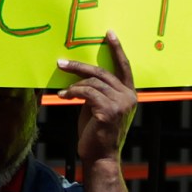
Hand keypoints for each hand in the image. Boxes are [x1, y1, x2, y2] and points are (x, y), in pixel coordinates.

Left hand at [58, 31, 135, 167]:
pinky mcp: (109, 111)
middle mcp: (129, 97)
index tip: (109, 34)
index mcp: (130, 94)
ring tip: (62, 92)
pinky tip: (64, 96)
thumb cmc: (97, 132)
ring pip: (92, 82)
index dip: (117, 49)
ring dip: (73, 84)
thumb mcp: (99, 106)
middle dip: (79, 66)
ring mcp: (121, 104)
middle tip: (61, 62)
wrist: (100, 157)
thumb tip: (81, 75)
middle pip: (102, 72)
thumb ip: (98, 90)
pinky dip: (73, 92)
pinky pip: (86, 93)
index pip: (124, 67)